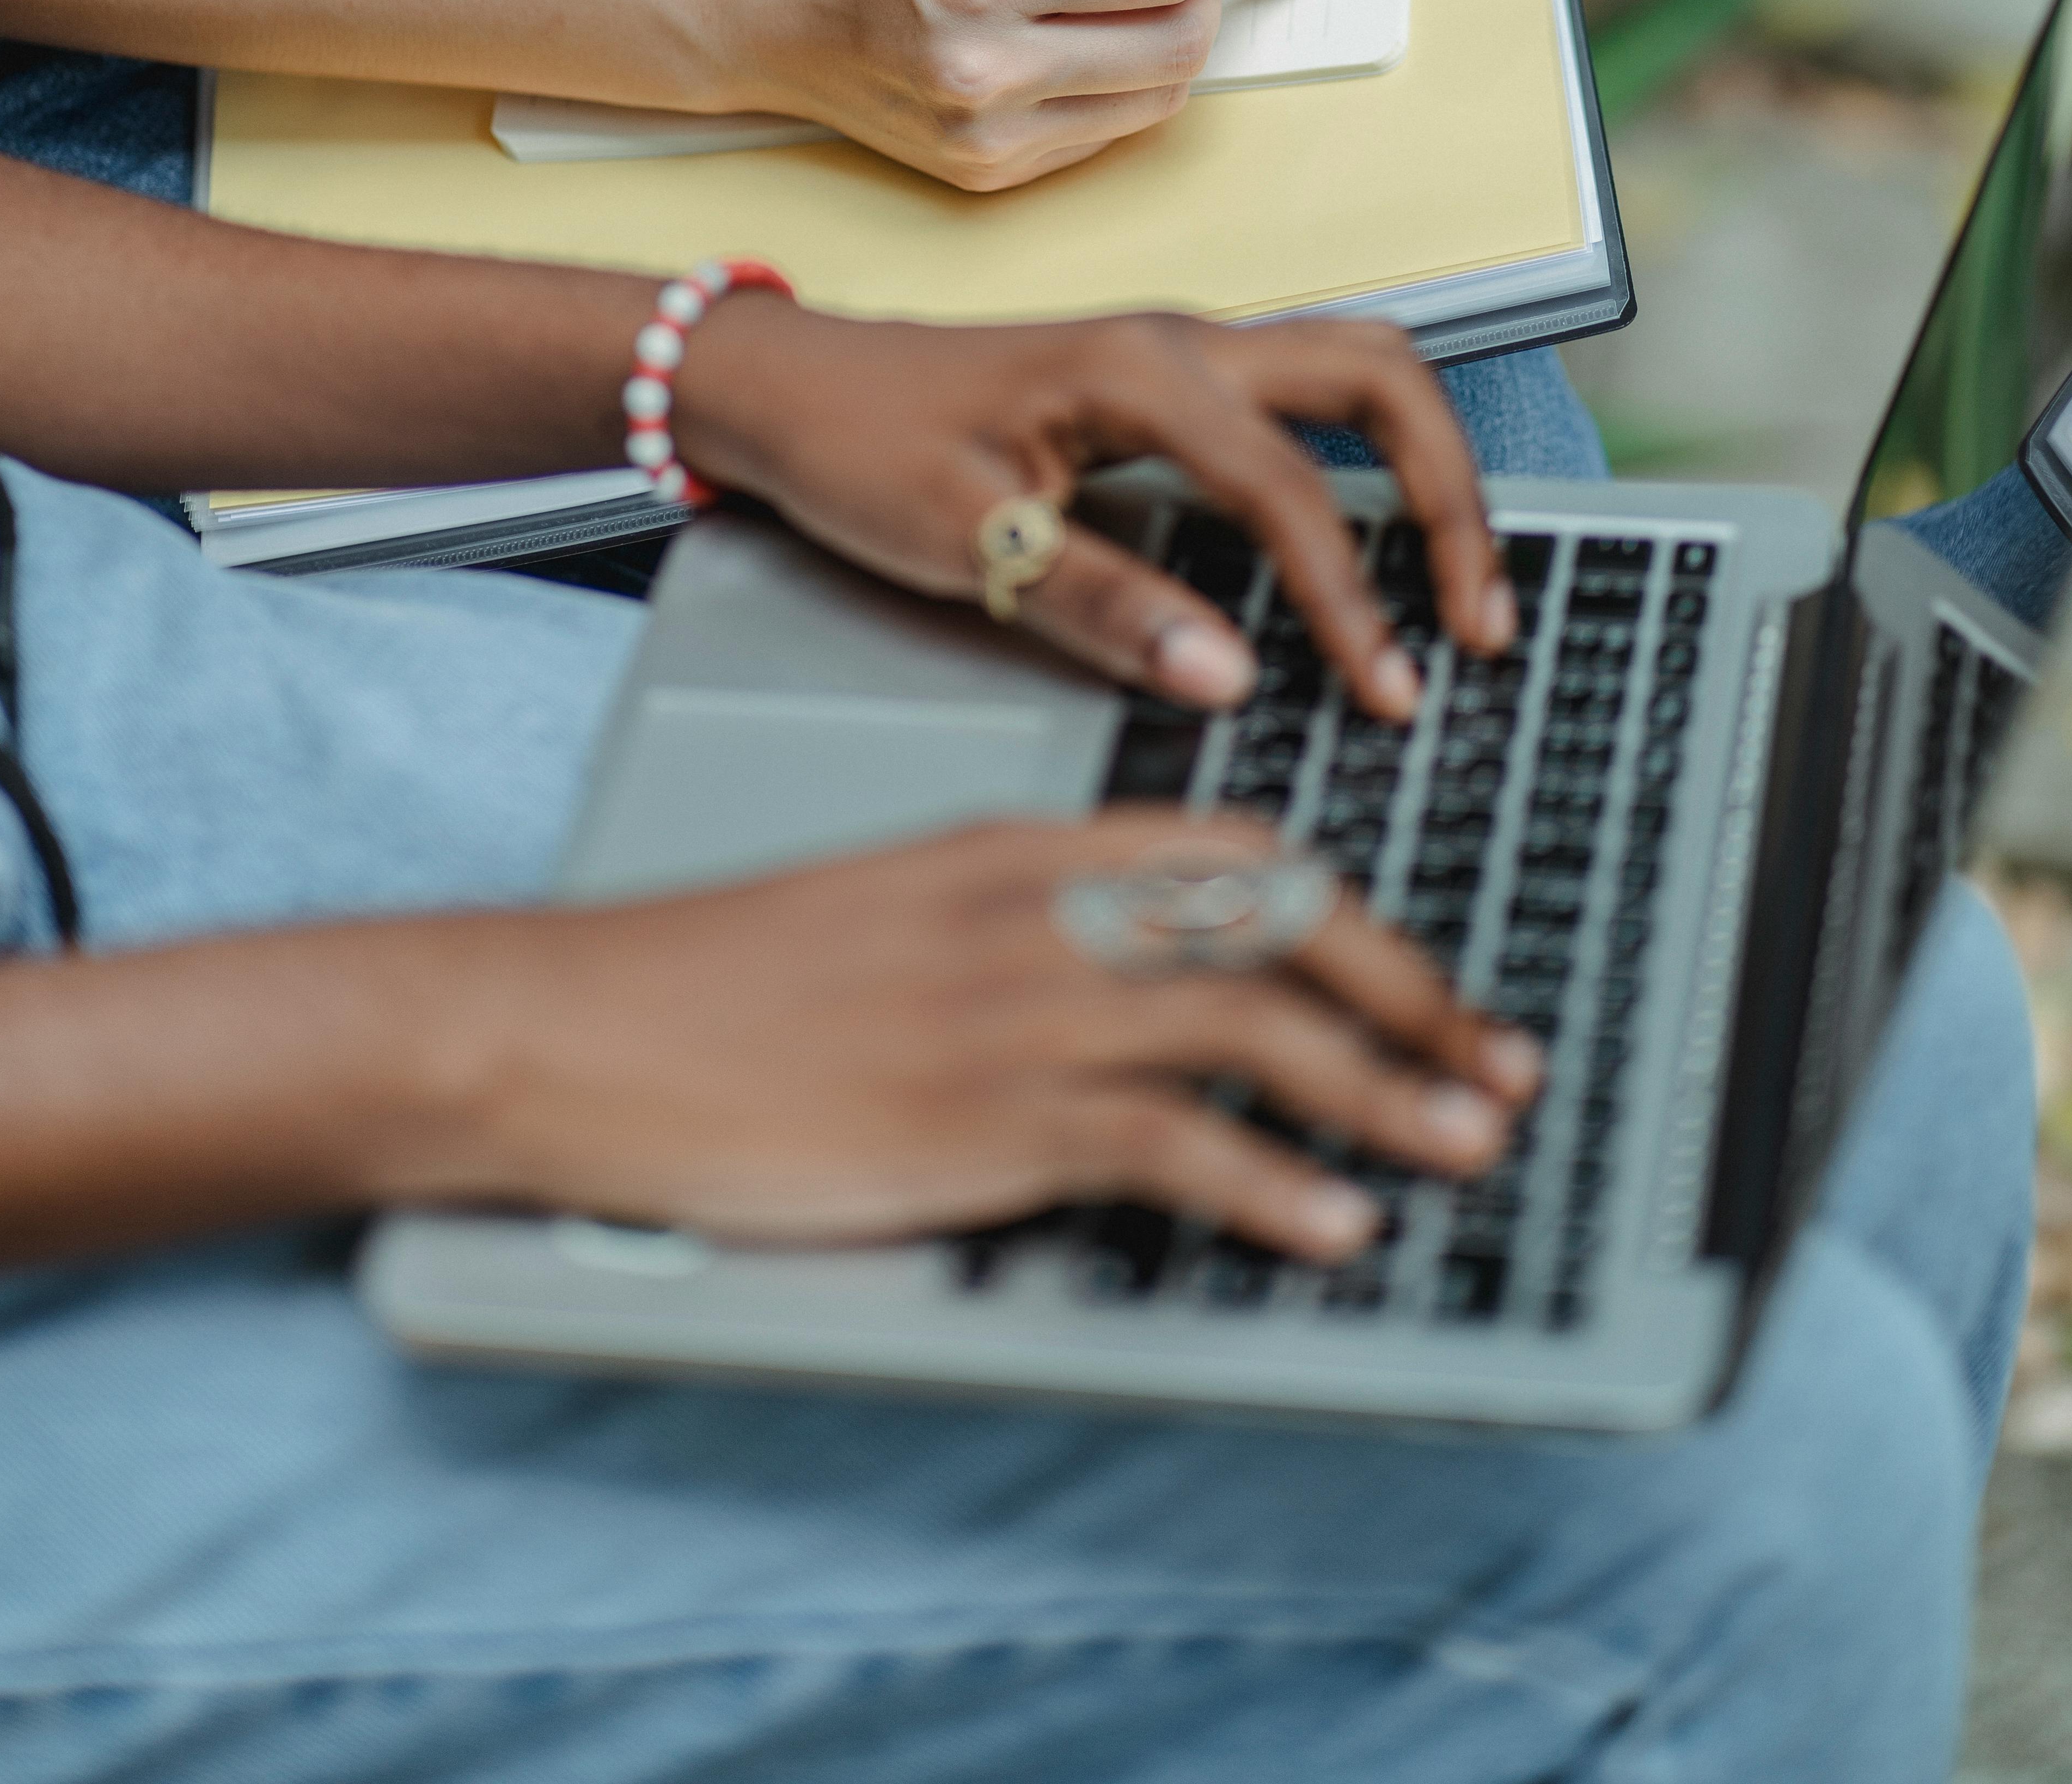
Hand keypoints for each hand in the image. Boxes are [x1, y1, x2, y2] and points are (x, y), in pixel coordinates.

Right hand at [446, 814, 1542, 1258]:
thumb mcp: (890, 907)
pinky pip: (1166, 1146)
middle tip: (1492, 1062)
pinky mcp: (975, 1121)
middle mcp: (1034, 910)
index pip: (1231, 853)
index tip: (1419, 977)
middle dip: (1409, 995)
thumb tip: (1119, 983)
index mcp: (1013, 845)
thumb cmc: (716, 978)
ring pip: (1250, 1029)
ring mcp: (1008, 1013)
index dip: (1351, 915)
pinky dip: (1268, 1187)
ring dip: (1380, 1092)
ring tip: (1461, 1147)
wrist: (579, 1023)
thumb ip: (1011, 925)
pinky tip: (1329, 1226)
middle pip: (1275, 925)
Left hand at [671, 300, 1517, 717]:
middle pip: (1380, 380)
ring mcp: (1182, 355)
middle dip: (1453, 494)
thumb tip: (1226, 675)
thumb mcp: (963, 541)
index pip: (1290, 488)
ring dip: (1428, 468)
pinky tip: (1380, 550)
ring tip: (1464, 589)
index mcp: (1136, 370)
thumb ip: (1099, 605)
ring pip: (1360, 374)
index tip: (1390, 690)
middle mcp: (1179, 342)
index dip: (1352, 597)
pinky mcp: (1171, 384)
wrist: (786, 385)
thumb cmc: (858, 446)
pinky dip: (1374, 465)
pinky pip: (1311, 405)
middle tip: (1485, 618)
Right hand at [681, 0, 1246, 191]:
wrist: (771, 9)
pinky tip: (1065, 46)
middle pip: (1177, 44)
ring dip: (1167, 43)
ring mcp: (985, 134)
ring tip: (1118, 0)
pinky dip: (1115, 85)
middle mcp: (980, 67)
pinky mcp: (987, 173)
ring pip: (1159, 98)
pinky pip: (1108, 132)